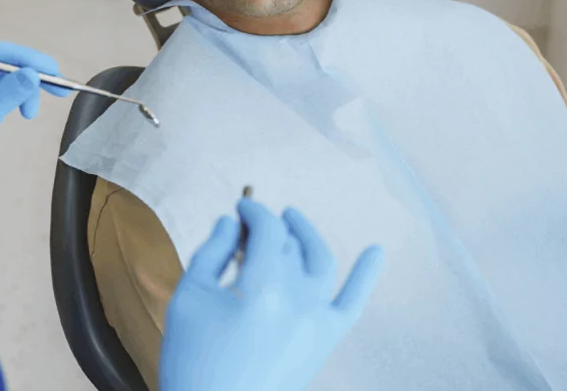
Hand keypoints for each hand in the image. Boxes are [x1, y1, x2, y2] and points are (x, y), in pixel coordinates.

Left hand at [0, 41, 69, 221]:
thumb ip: (10, 91)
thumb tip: (35, 73)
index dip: (29, 59)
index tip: (54, 70)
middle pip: (9, 61)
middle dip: (34, 74)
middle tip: (60, 88)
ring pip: (13, 76)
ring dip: (29, 90)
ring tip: (31, 114)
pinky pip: (10, 89)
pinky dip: (22, 97)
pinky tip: (26, 113)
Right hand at [158, 199, 383, 390]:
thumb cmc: (193, 359)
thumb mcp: (189, 298)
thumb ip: (210, 252)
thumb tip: (229, 222)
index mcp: (261, 286)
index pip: (266, 229)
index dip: (252, 211)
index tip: (239, 207)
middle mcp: (296, 299)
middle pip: (289, 244)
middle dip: (269, 226)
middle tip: (250, 225)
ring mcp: (316, 322)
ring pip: (321, 261)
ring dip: (307, 234)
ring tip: (292, 220)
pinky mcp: (325, 342)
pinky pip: (353, 302)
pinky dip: (367, 274)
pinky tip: (377, 250)